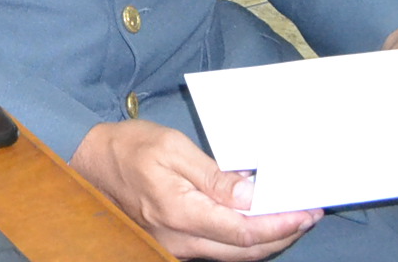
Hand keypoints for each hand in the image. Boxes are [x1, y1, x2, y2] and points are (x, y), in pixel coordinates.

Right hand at [71, 120, 317, 259]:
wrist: (89, 162)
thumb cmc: (128, 148)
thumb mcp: (171, 147)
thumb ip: (214, 176)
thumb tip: (251, 198)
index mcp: (181, 213)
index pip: (244, 231)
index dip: (281, 225)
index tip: (307, 211)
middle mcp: (180, 240)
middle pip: (247, 251)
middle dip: (283, 235)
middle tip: (309, 215)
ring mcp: (177, 248)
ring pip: (236, 255)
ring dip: (267, 240)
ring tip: (291, 218)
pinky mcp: (176, 246)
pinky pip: (220, 251)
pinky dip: (246, 241)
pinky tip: (257, 223)